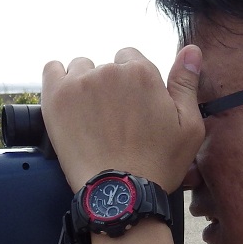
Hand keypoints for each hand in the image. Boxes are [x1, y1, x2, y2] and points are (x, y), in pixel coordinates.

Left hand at [41, 46, 203, 190]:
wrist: (120, 193)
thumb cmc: (157, 164)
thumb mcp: (189, 126)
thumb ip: (186, 83)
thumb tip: (191, 50)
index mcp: (142, 72)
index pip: (131, 58)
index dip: (133, 82)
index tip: (132, 106)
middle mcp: (109, 71)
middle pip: (107, 66)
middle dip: (111, 86)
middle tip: (114, 119)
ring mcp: (80, 83)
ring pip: (81, 68)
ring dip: (85, 83)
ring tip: (91, 115)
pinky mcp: (56, 98)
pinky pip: (51, 70)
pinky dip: (58, 78)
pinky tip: (67, 99)